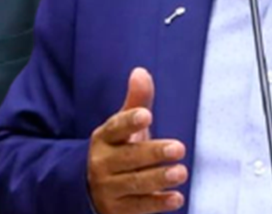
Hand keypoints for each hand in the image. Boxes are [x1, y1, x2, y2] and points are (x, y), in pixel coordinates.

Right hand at [86, 68, 187, 213]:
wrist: (90, 189)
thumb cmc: (116, 151)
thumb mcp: (121, 128)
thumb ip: (135, 102)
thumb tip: (141, 72)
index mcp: (104, 139)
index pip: (115, 128)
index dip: (129, 122)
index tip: (146, 115)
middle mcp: (102, 163)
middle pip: (128, 157)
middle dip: (153, 152)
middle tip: (179, 147)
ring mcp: (108, 188)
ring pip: (134, 183)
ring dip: (158, 178)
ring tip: (181, 172)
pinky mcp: (117, 210)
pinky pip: (139, 206)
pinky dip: (158, 203)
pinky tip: (176, 197)